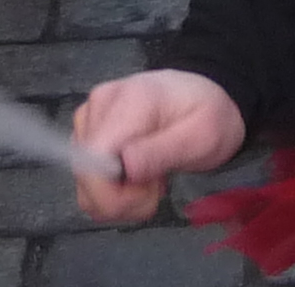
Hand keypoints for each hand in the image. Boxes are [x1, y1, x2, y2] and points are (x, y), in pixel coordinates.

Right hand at [74, 68, 248, 223]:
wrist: (206, 96)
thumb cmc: (209, 114)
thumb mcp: (203, 135)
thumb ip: (163, 151)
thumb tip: (125, 168)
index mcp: (130, 101)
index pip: (93, 159)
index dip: (112, 194)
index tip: (148, 195)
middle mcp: (100, 105)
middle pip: (86, 175)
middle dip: (122, 198)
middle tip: (158, 187)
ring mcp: (90, 119)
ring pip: (84, 184)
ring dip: (118, 198)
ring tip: (151, 179)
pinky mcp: (87, 134)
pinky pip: (87, 182)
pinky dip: (111, 193)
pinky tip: (137, 178)